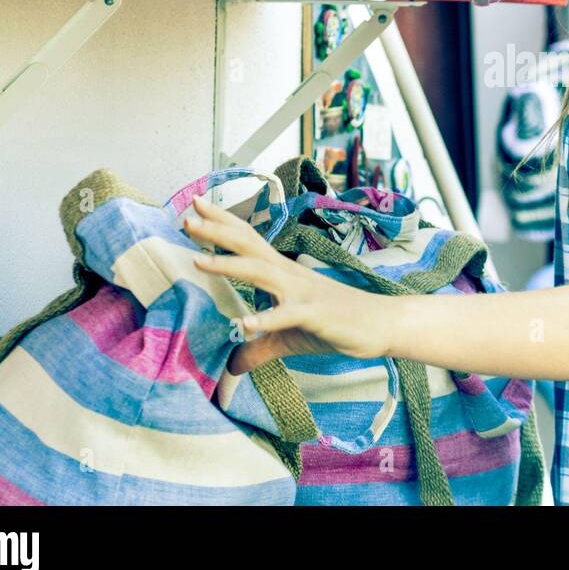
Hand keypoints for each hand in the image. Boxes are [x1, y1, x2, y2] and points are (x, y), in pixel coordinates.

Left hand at [183, 195, 394, 373]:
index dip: (223, 222)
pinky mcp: (315, 315)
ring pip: (261, 272)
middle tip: (188, 217)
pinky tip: (246, 324)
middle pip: (249, 246)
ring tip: (199, 260)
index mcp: (282, 273)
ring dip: (229, 265)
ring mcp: (302, 293)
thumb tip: (231, 367)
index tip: (197, 203)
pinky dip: (267, 319)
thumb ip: (258, 349)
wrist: (380, 324)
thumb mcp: (288, 338)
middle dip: (217, 232)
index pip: (249, 240)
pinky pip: (288, 316)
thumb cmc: (336, 324)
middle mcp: (289, 275)